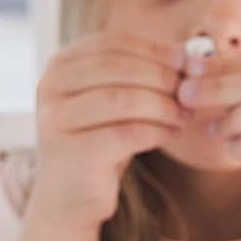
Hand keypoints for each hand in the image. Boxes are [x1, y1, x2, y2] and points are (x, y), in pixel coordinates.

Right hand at [32, 32, 182, 227]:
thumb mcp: (116, 101)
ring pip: (122, 99)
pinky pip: (126, 133)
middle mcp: (50, 87)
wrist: (70, 197)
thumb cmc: (100, 143)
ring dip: (163, 105)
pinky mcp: (71, 152)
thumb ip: (141, 76)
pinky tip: (173, 133)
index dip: (154, 50)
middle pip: (118, 68)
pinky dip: (156, 130)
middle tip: (190, 92)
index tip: (187, 63)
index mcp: (60, 65)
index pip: (112, 43)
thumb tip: (189, 57)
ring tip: (184, 115)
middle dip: (162, 77)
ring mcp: (56, 119)